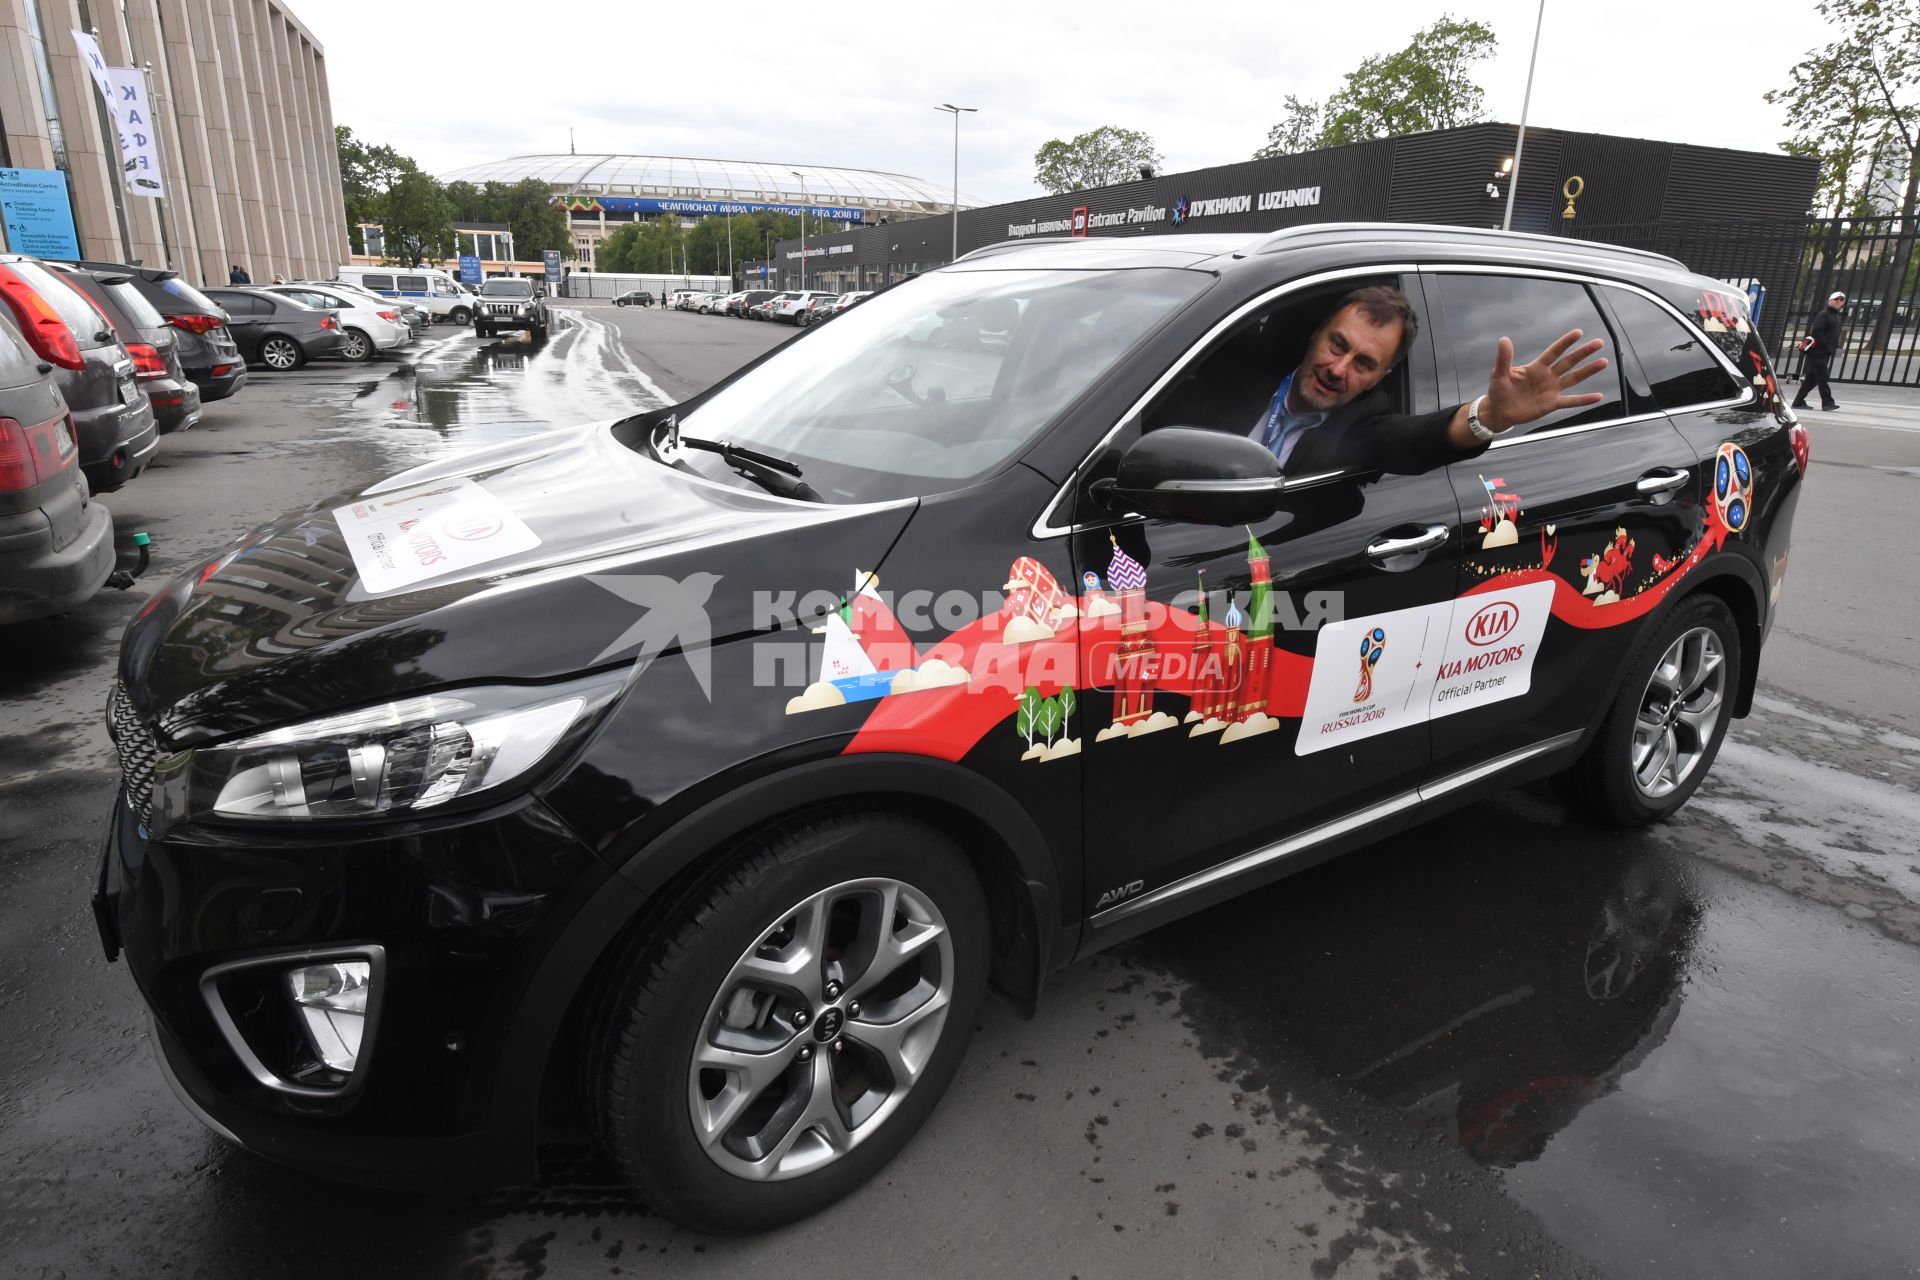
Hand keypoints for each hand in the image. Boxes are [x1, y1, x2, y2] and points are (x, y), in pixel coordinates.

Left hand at [1481, 329, 1608, 431]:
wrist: (1499, 411)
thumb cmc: (1499, 390)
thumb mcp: (1499, 374)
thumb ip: (1504, 358)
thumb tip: (1503, 339)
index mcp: (1536, 367)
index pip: (1554, 352)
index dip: (1565, 342)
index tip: (1578, 333)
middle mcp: (1547, 376)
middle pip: (1569, 362)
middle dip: (1583, 353)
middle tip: (1599, 343)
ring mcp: (1551, 390)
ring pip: (1573, 378)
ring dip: (1588, 371)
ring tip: (1603, 362)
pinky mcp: (1552, 404)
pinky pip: (1571, 401)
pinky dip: (1584, 400)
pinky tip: (1598, 397)